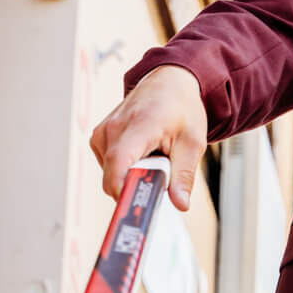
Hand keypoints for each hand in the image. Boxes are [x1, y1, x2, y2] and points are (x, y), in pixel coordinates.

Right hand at [90, 65, 207, 211]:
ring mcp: (103, 132)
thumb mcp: (192, 143)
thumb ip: (184, 175)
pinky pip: (109, 166)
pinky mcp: (99, 137)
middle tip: (161, 179)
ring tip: (154, 158)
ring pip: (112, 175)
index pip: (119, 164)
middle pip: (115, 176)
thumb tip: (180, 204)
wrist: (169, 82)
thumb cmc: (181, 109)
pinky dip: (126, 168)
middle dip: (136, 187)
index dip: (122, 190)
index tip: (133, 209)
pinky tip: (142, 155)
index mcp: (138, 126)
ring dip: (133, 176)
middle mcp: (114, 128)